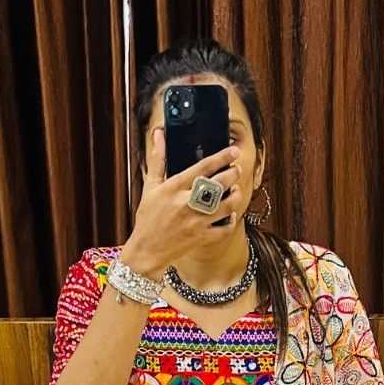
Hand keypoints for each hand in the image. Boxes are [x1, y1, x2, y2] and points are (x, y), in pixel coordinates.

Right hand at [122, 128, 242, 276]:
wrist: (146, 250)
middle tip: (236, 169)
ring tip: (235, 189)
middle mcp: (187, 203)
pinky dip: (232, 220)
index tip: (233, 151)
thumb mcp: (150, 186)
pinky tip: (231, 213)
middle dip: (232, 174)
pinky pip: (225, 228)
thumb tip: (159, 134)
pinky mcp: (202, 238)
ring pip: (227, 206)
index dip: (222, 157)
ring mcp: (196, 222)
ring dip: (236, 195)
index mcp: (174, 188)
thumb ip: (158, 159)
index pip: (203, 168)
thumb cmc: (148, 217)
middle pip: (218, 185)